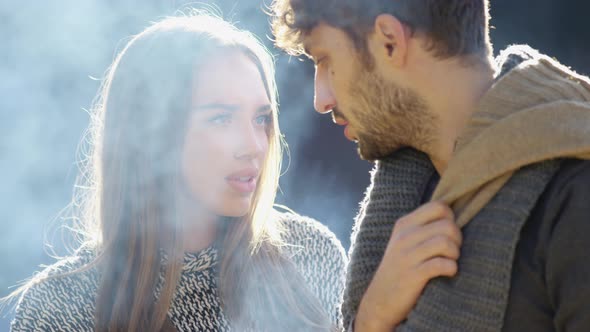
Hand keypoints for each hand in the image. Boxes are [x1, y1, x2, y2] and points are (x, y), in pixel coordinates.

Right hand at [355, 201, 461, 331]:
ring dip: (455, 254)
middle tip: (452, 251)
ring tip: (450, 261)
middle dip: (457, 239)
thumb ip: (422, 227)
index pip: (438, 206)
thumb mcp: (403, 242)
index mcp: (404, 224)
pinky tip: (447, 273)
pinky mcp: (413, 275)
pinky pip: (442, 264)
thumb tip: (452, 216)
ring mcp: (407, 256)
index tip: (447, 233)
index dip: (451, 218)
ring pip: (445, 242)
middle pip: (447, 224)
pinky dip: (451, 268)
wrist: (380, 300)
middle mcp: (404, 236)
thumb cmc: (399, 269)